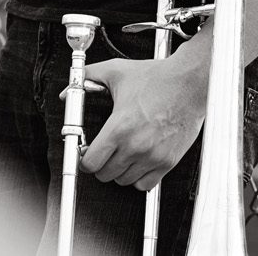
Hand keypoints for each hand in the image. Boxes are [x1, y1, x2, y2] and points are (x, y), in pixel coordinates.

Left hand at [77, 52, 209, 190]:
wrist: (190, 83)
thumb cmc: (158, 77)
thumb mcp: (116, 72)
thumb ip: (87, 78)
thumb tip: (67, 91)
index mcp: (119, 127)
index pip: (91, 163)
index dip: (85, 159)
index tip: (87, 153)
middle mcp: (135, 146)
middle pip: (105, 175)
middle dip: (101, 164)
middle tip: (104, 152)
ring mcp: (153, 156)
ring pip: (124, 181)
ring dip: (119, 171)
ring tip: (122, 154)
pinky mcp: (168, 162)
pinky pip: (145, 185)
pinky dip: (138, 177)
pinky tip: (138, 162)